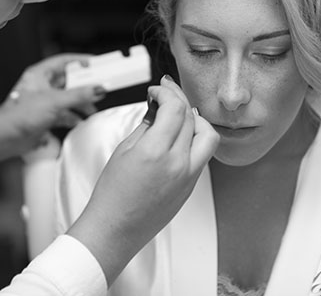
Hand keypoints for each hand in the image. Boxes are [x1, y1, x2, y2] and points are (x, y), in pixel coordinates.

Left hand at [0, 54, 105, 164]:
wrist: (5, 137)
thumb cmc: (20, 114)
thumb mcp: (55, 101)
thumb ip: (79, 95)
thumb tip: (97, 89)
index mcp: (40, 74)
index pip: (64, 61)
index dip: (80, 61)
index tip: (96, 63)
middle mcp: (42, 86)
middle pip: (68, 81)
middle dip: (84, 86)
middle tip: (100, 87)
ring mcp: (43, 102)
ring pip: (67, 98)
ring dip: (81, 103)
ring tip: (92, 108)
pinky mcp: (44, 117)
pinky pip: (64, 113)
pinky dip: (73, 117)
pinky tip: (80, 121)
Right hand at [67, 75, 219, 284]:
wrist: (116, 229)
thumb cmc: (112, 195)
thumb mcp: (124, 151)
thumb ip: (147, 125)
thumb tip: (157, 108)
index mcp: (155, 152)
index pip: (175, 108)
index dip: (166, 92)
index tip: (156, 90)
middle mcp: (177, 163)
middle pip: (191, 117)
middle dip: (178, 99)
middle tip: (165, 92)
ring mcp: (188, 176)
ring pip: (207, 135)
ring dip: (196, 119)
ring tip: (179, 113)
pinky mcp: (192, 186)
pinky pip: (203, 153)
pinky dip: (196, 138)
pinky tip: (182, 134)